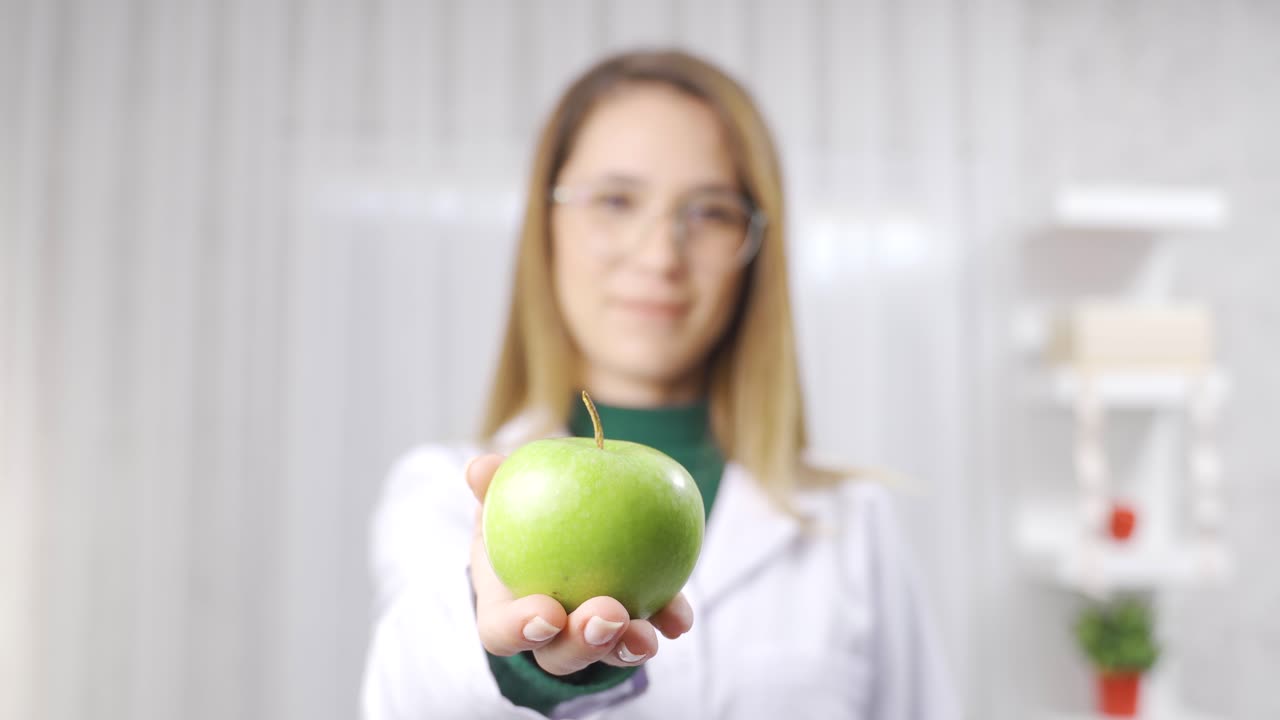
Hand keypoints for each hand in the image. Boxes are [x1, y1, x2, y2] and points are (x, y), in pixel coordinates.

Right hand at [465, 453, 693, 673]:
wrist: (560, 526)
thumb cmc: (519, 517)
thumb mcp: (501, 501)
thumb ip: (491, 486)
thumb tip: (480, 466)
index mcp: (506, 612)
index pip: (504, 632)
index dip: (523, 629)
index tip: (548, 613)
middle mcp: (549, 637)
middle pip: (562, 655)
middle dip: (586, 642)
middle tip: (609, 615)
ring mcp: (592, 638)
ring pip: (608, 654)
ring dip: (628, 647)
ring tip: (647, 632)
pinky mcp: (631, 625)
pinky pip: (651, 626)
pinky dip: (667, 620)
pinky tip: (681, 618)